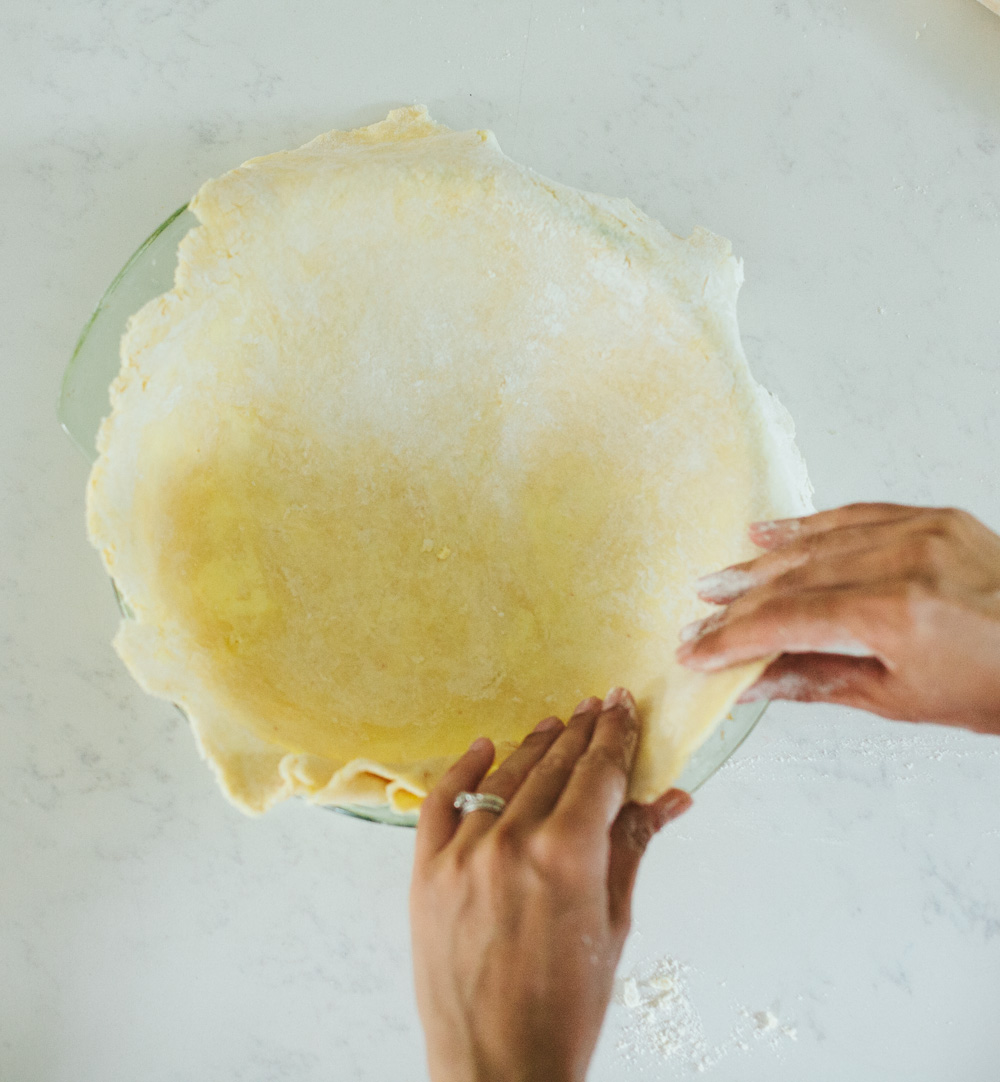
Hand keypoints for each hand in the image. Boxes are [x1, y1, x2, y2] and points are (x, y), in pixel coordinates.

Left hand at [409, 688, 690, 1081]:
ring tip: (557, 723)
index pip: (598, 772)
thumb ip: (632, 848)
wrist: (498, 1068)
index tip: (624, 707)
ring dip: (536, 745)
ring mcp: (462, 854)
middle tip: (599, 706)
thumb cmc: (566, 1008)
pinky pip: (441, 801)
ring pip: (505, 775)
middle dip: (582, 731)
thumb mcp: (613, 924)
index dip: (616, 735)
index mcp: (567, 855)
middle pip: (555, 765)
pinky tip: (484, 747)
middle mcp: (512, 841)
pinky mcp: (425, 871)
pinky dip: (463, 769)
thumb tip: (668, 799)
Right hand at [676, 503, 999, 734]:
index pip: (789, 620)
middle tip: (698, 618)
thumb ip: (817, 681)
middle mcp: (904, 560)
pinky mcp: (932, 517)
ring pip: (817, 544)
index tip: (697, 651)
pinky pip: (855, 515)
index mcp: (897, 612)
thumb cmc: (997, 686)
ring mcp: (919, 531)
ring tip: (718, 580)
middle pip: (795, 580)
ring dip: (761, 564)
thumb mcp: (902, 699)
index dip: (734, 638)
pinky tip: (769, 533)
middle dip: (739, 603)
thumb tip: (754, 683)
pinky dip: (808, 526)